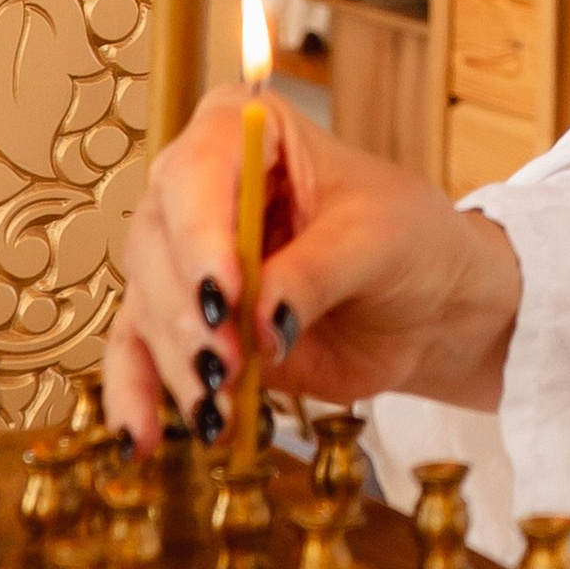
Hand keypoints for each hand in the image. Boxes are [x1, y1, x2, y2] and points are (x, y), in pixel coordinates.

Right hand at [102, 89, 521, 455]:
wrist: (432, 306)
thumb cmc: (413, 242)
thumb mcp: (378, 240)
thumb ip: (317, 273)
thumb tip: (261, 319)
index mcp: (248, 132)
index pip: (198, 171)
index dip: (201, 232)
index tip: (225, 291)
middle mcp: (201, 189)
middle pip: (158, 242)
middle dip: (187, 311)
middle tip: (225, 363)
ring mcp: (188, 259)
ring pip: (148, 305)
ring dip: (176, 363)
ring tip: (217, 409)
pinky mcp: (188, 323)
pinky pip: (141, 355)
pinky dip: (137, 397)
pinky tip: (142, 436)